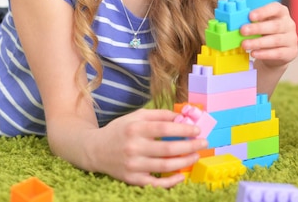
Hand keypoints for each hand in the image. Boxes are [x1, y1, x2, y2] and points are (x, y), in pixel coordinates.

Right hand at [92, 108, 207, 186]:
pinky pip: (155, 183)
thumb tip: (181, 117)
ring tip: (196, 155)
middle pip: (167, 148)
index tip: (197, 130)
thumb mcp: (136, 116)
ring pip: (164, 166)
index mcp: (136, 128)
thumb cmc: (120, 130)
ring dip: (184, 161)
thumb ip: (159, 114)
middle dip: (189, 146)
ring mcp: (133, 165)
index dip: (183, 129)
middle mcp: (134, 147)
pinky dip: (170, 182)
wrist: (95, 150)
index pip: (164, 128)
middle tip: (203, 143)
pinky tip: (182, 176)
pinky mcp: (132, 179)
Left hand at [240, 2, 297, 65]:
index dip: (263, 11)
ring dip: (258, 42)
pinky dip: (264, 54)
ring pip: (276, 40)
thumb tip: (239, 23)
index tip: (250, 16)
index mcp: (282, 13)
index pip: (275, 8)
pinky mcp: (291, 52)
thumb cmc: (268, 33)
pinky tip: (254, 53)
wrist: (279, 51)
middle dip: (257, 28)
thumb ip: (254, 21)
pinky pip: (277, 53)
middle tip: (242, 30)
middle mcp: (289, 24)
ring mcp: (292, 38)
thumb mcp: (262, 23)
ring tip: (244, 44)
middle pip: (275, 25)